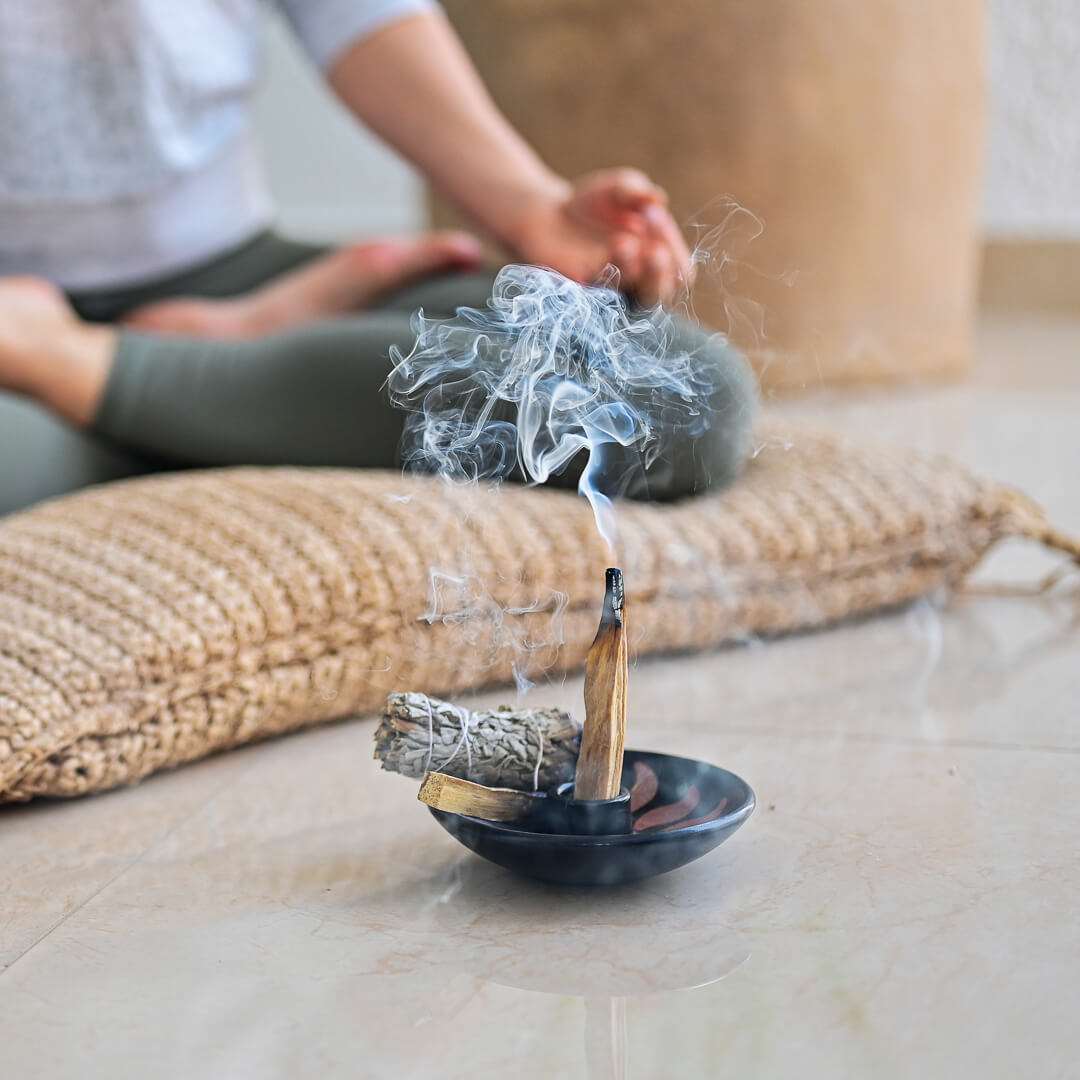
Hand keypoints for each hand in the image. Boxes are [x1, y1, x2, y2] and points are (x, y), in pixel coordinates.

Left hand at [508, 169, 692, 305]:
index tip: (653, 215)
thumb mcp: (617, 188)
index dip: (675, 249)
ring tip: (624, 243)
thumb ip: (636, 189)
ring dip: (634, 276)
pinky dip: (609, 272)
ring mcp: (616, 288)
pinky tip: (606, 249)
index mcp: (657, 256)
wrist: (547, 215)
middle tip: (655, 252)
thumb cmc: (590, 203)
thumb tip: (659, 198)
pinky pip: (606, 292)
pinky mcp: (589, 292)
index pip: (682, 268)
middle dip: (664, 273)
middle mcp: (640, 277)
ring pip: (638, 299)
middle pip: (666, 293)